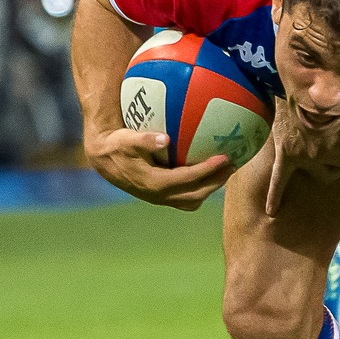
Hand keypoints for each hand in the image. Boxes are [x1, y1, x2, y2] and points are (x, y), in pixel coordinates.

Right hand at [86, 127, 232, 209]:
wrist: (105, 160)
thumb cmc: (117, 145)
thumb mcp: (126, 139)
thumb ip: (144, 140)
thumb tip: (165, 138)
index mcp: (153, 183)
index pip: (186, 179)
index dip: (206, 170)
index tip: (224, 158)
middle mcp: (159, 195)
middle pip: (195, 194)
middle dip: (217, 182)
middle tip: (234, 165)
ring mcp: (161, 198)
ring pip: (193, 200)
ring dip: (212, 188)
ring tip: (228, 172)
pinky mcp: (162, 196)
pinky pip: (187, 198)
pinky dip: (201, 188)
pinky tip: (211, 174)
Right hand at [261, 100, 339, 215]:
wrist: (295, 78)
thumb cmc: (330, 90)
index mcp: (339, 145)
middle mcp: (320, 155)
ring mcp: (301, 157)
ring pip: (324, 174)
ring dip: (333, 168)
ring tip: (339, 160)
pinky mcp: (285, 155)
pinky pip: (278, 178)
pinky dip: (275, 195)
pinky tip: (272, 210)